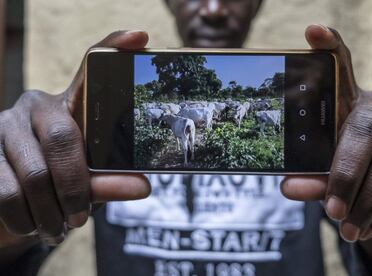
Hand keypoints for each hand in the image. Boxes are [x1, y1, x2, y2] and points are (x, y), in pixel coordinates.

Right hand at [0, 31, 150, 247]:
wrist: (10, 204)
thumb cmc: (59, 182)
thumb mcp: (88, 180)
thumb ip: (109, 180)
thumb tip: (143, 187)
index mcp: (70, 105)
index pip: (91, 70)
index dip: (114, 48)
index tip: (140, 35)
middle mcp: (35, 105)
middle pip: (64, 140)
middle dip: (76, 189)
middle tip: (81, 218)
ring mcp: (3, 125)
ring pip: (33, 174)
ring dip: (51, 213)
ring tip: (60, 228)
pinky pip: (5, 192)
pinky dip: (24, 220)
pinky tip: (35, 227)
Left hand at [281, 25, 371, 241]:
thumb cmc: (346, 173)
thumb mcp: (323, 173)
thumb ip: (309, 176)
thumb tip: (289, 187)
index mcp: (349, 99)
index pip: (339, 68)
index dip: (329, 47)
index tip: (312, 31)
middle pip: (363, 127)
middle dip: (344, 172)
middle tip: (330, 208)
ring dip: (365, 200)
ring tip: (345, 227)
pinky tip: (366, 229)